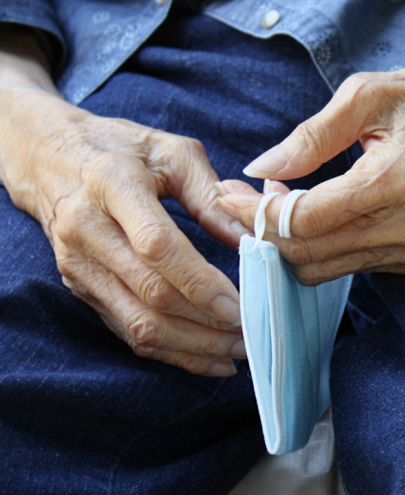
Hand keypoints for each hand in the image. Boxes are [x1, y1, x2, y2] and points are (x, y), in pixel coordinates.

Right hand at [0, 27, 247, 375]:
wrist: (50, 156)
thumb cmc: (122, 149)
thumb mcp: (172, 152)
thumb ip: (211, 195)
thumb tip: (251, 238)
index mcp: (112, 185)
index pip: (156, 246)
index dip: (199, 281)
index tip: (239, 303)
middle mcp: (86, 230)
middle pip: (149, 294)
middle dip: (205, 322)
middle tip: (251, 332)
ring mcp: (78, 265)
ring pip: (137, 323)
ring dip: (192, 345)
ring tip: (237, 351)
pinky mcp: (81, 288)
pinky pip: (126, 331)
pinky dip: (170, 351)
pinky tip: (207, 357)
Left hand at [218, 14, 404, 283]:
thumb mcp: (366, 95)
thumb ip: (309, 137)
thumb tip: (260, 168)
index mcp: (392, 185)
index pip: (303, 220)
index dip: (256, 214)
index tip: (227, 194)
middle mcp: (404, 229)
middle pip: (307, 254)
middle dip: (263, 232)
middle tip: (243, 196)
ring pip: (324, 268)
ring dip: (289, 241)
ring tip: (277, 198)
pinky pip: (347, 264)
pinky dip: (318, 245)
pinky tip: (312, 209)